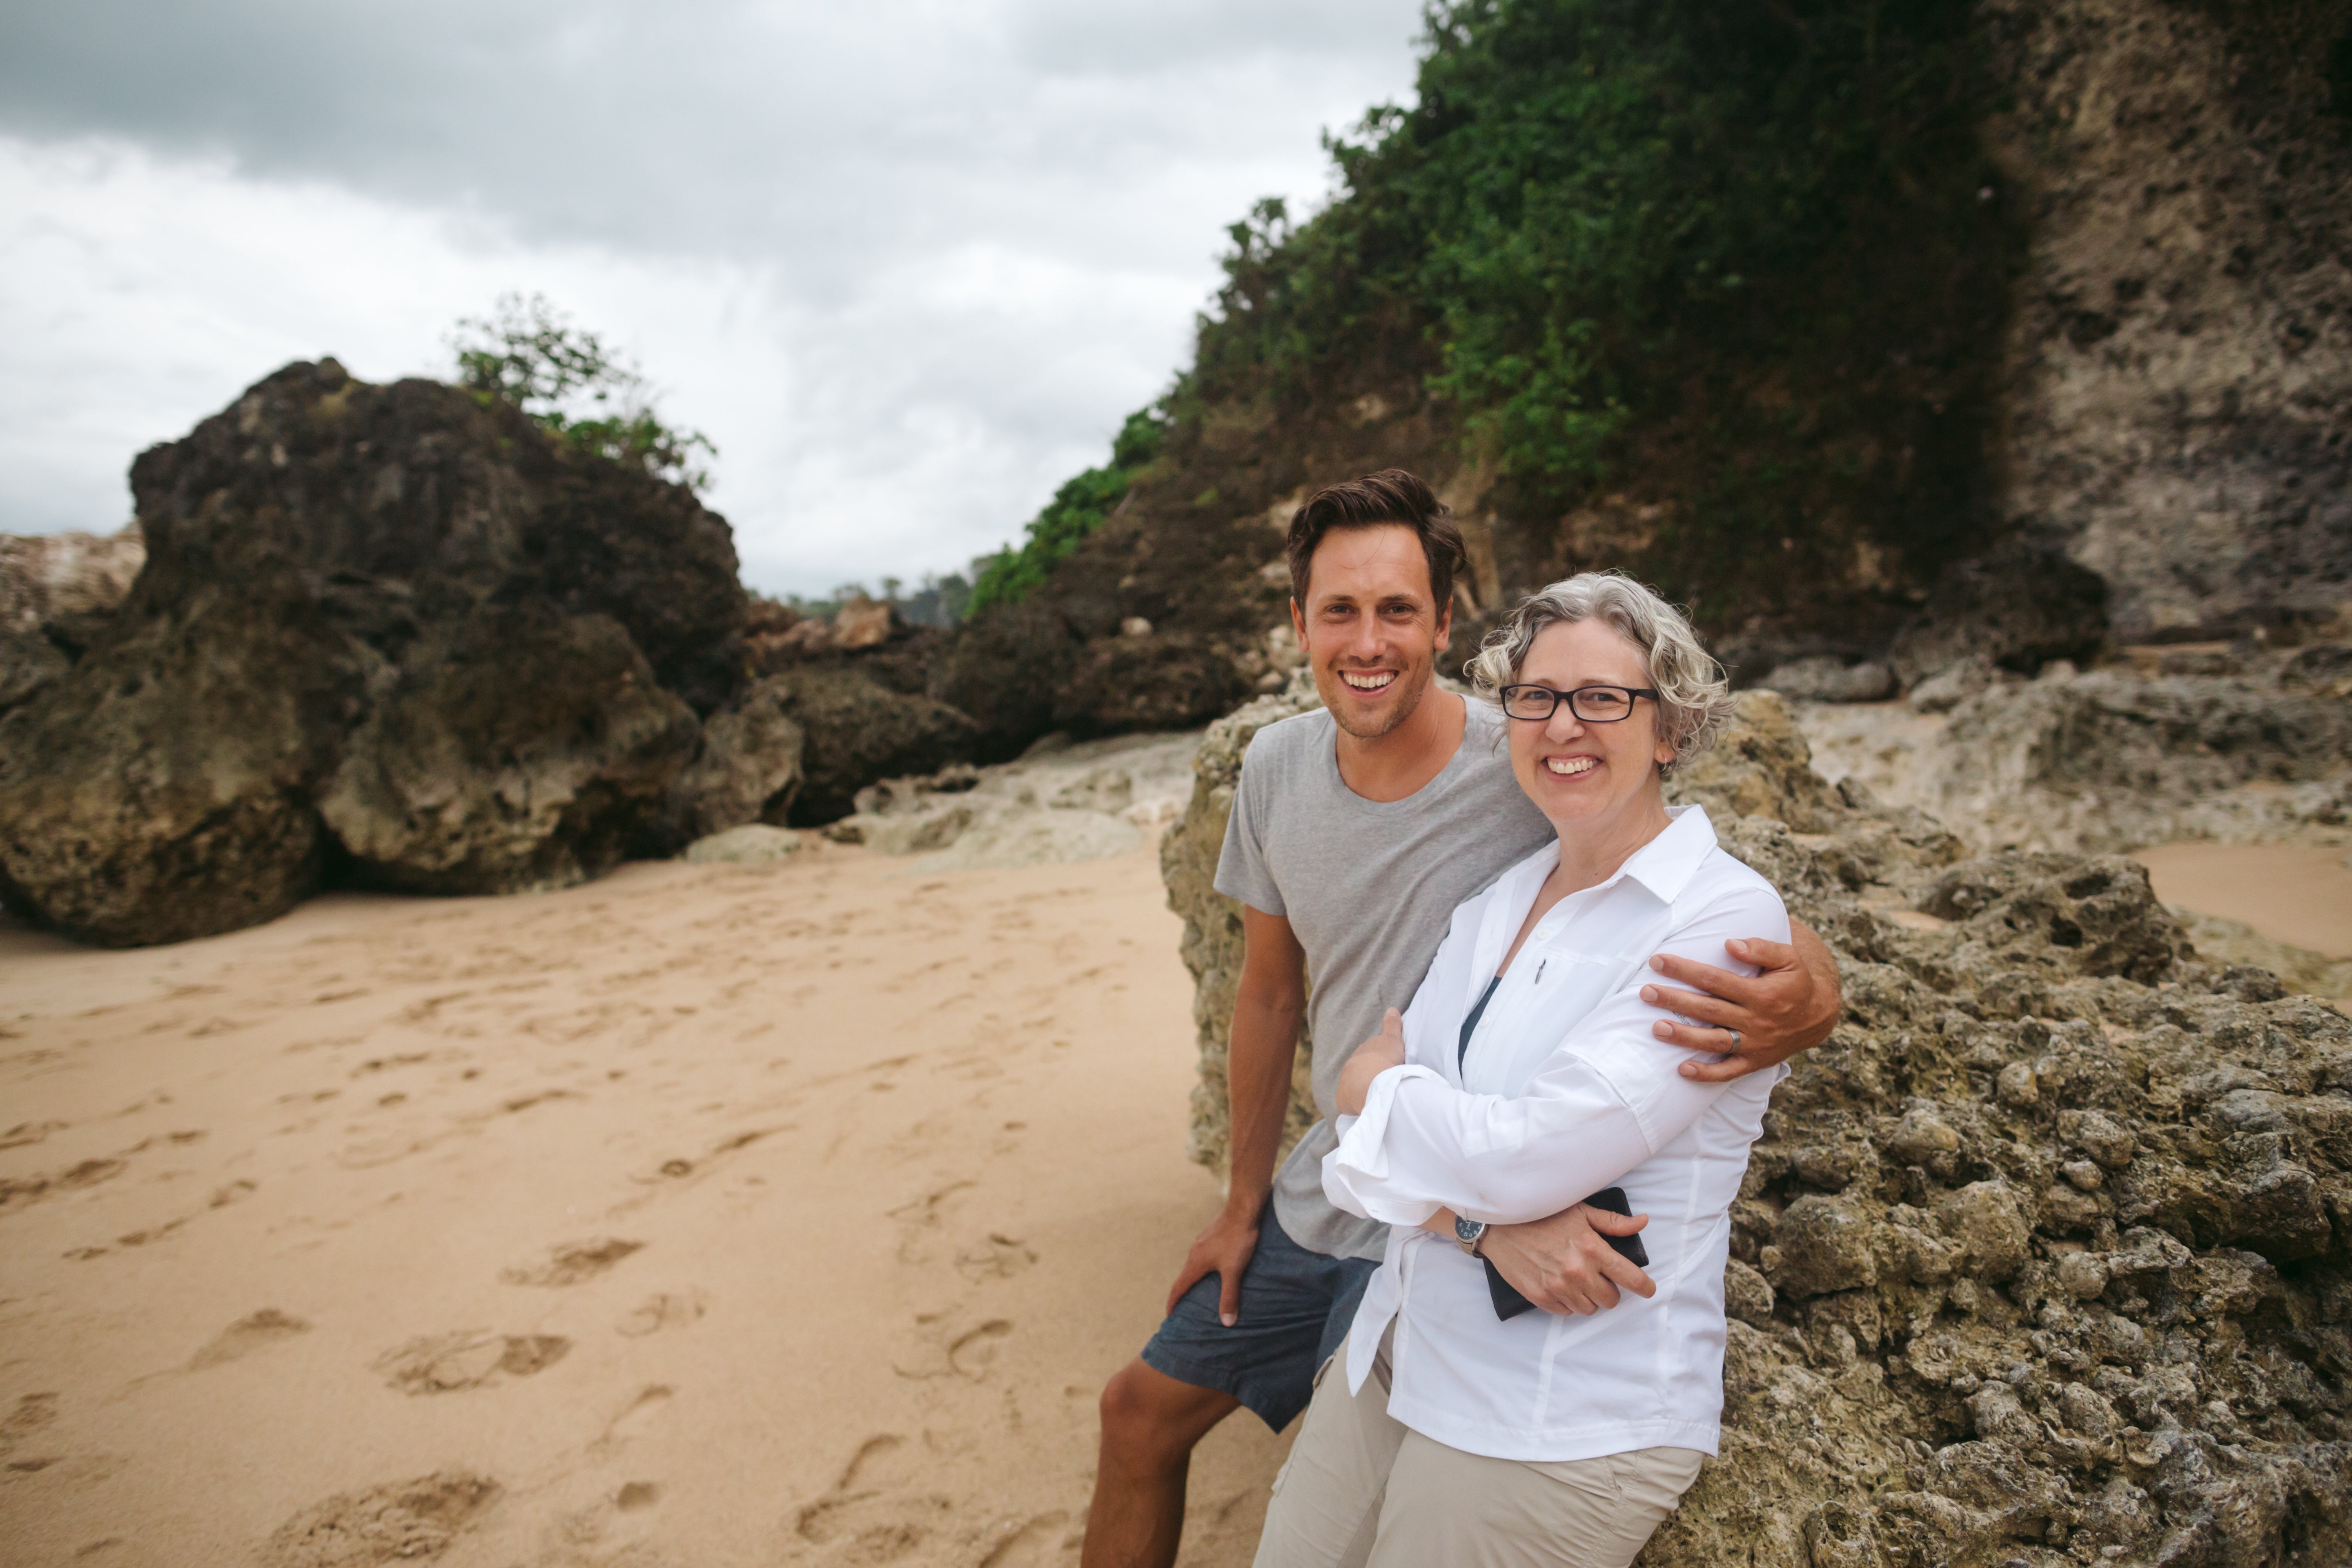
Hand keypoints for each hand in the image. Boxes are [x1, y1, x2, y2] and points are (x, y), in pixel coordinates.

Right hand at [1165, 1202, 1261, 1326]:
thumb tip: (1227, 1322)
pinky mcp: (1211, 1235)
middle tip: (1184, 1307)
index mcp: (1195, 1263)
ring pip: (1194, 1265)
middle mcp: (1194, 1252)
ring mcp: (1202, 1242)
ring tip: (1200, 1290)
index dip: (1173, 1303)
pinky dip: (1204, 1267)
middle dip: (1183, 1293)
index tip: (1169, 1316)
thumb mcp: (1234, 1271)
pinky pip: (1203, 1255)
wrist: (1243, 1209)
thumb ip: (1229, 1296)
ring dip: (1194, 1279)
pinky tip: (1216, 1268)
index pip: (1179, 1287)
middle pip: (1185, 1276)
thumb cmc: (1238, 1240)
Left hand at [1335, 1007, 1407, 1115]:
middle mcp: (1350, 1066)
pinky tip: (1365, 1108)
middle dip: (1368, 1076)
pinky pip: (1348, 1102)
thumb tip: (1392, 1008)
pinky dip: (1355, 1104)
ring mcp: (1344, 1083)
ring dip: (1362, 1091)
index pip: (1368, 1056)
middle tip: (1382, 1084)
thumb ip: (1392, 1025)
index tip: (1385, 1067)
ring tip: (1375, 1098)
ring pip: (1353, 1087)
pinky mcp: (1342, 1100)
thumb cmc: (1385, 1058)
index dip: (1376, 1061)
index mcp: (1362, 1053)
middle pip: (1359, 1072)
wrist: (1373, 1080)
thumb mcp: (1392, 1039)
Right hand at [1480, 1202, 1655, 1314]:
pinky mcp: (1540, 1296)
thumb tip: (1643, 1222)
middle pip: (1611, 1300)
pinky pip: (1566, 1312)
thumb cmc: (1543, 1215)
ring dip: (1588, 1298)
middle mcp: (1578, 1271)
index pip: (1631, 1278)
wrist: (1501, 1224)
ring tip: (1577, 1281)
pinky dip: (1567, 1303)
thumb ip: (1613, 1222)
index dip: (1645, 1287)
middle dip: (1609, 1290)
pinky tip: (1560, 1286)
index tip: (1647, 1289)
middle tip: (1598, 1277)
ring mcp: (1558, 1286)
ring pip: (1590, 1309)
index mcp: (1593, 1248)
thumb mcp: (1581, 1211)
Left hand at [1642, 921, 1841, 1082]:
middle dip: (1675, 1000)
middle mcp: (1756, 1020)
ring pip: (1715, 1042)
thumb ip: (1761, 948)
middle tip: (1645, 992)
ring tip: (1656, 1028)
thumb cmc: (1796, 981)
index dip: (1685, 969)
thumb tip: (1729, 943)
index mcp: (1762, 993)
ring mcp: (1755, 1044)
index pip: (1715, 979)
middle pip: (1709, 1010)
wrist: (1819, 1016)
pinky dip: (1707, 1074)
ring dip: (1685, 1037)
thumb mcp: (1789, 958)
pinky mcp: (1755, 1062)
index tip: (1657, 960)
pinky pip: (1729, 1072)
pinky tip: (1682, 1070)